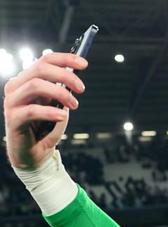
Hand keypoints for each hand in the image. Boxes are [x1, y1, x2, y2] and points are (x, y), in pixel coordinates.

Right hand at [3, 52, 86, 169]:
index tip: (84, 64)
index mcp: (26, 81)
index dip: (64, 59)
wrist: (34, 155)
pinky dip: (50, 112)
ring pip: (35, 86)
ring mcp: (12, 102)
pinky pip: (32, 110)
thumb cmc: (45, 129)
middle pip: (40, 69)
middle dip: (65, 76)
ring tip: (74, 105)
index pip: (44, 61)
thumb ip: (62, 92)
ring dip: (59, 93)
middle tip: (82, 89)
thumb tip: (74, 78)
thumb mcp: (57, 106)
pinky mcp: (12, 119)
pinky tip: (62, 117)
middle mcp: (16, 87)